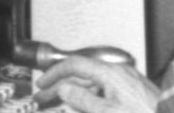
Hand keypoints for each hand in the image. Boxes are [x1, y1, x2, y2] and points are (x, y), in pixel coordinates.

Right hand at [34, 56, 159, 112]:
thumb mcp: (107, 112)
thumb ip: (83, 100)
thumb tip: (64, 90)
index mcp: (111, 74)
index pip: (75, 65)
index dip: (55, 73)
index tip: (42, 84)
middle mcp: (118, 74)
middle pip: (82, 76)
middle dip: (60, 87)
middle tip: (43, 97)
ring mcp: (125, 83)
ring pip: (92, 85)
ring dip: (73, 95)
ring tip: (58, 104)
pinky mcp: (131, 92)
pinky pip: (103, 92)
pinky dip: (89, 99)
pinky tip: (82, 106)